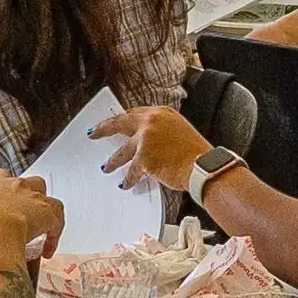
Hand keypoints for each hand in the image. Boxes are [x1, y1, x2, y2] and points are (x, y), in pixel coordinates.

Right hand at [0, 171, 63, 269]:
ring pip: (46, 197)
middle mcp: (16, 185)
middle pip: (27, 183)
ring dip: (44, 210)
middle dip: (26, 197)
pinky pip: (58, 219)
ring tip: (39, 227)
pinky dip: (55, 233)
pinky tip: (47, 249)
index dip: (0, 192)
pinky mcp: (48, 212)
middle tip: (20, 217)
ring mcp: (34, 197)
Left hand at [90, 105, 209, 193]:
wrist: (204, 167)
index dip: (121, 120)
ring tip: (106, 168)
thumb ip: (161, 131)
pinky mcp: (143, 158)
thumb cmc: (197, 154)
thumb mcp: (179, 132)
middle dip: (104, 130)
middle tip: (93, 134)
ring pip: (122, 152)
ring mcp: (145, 139)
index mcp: (162, 113)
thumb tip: (147, 141)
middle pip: (120, 124)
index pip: (134, 113)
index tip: (112, 123)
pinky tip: (125, 184)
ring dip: (113, 162)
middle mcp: (151, 122)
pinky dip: (128, 180)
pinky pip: (131, 171)